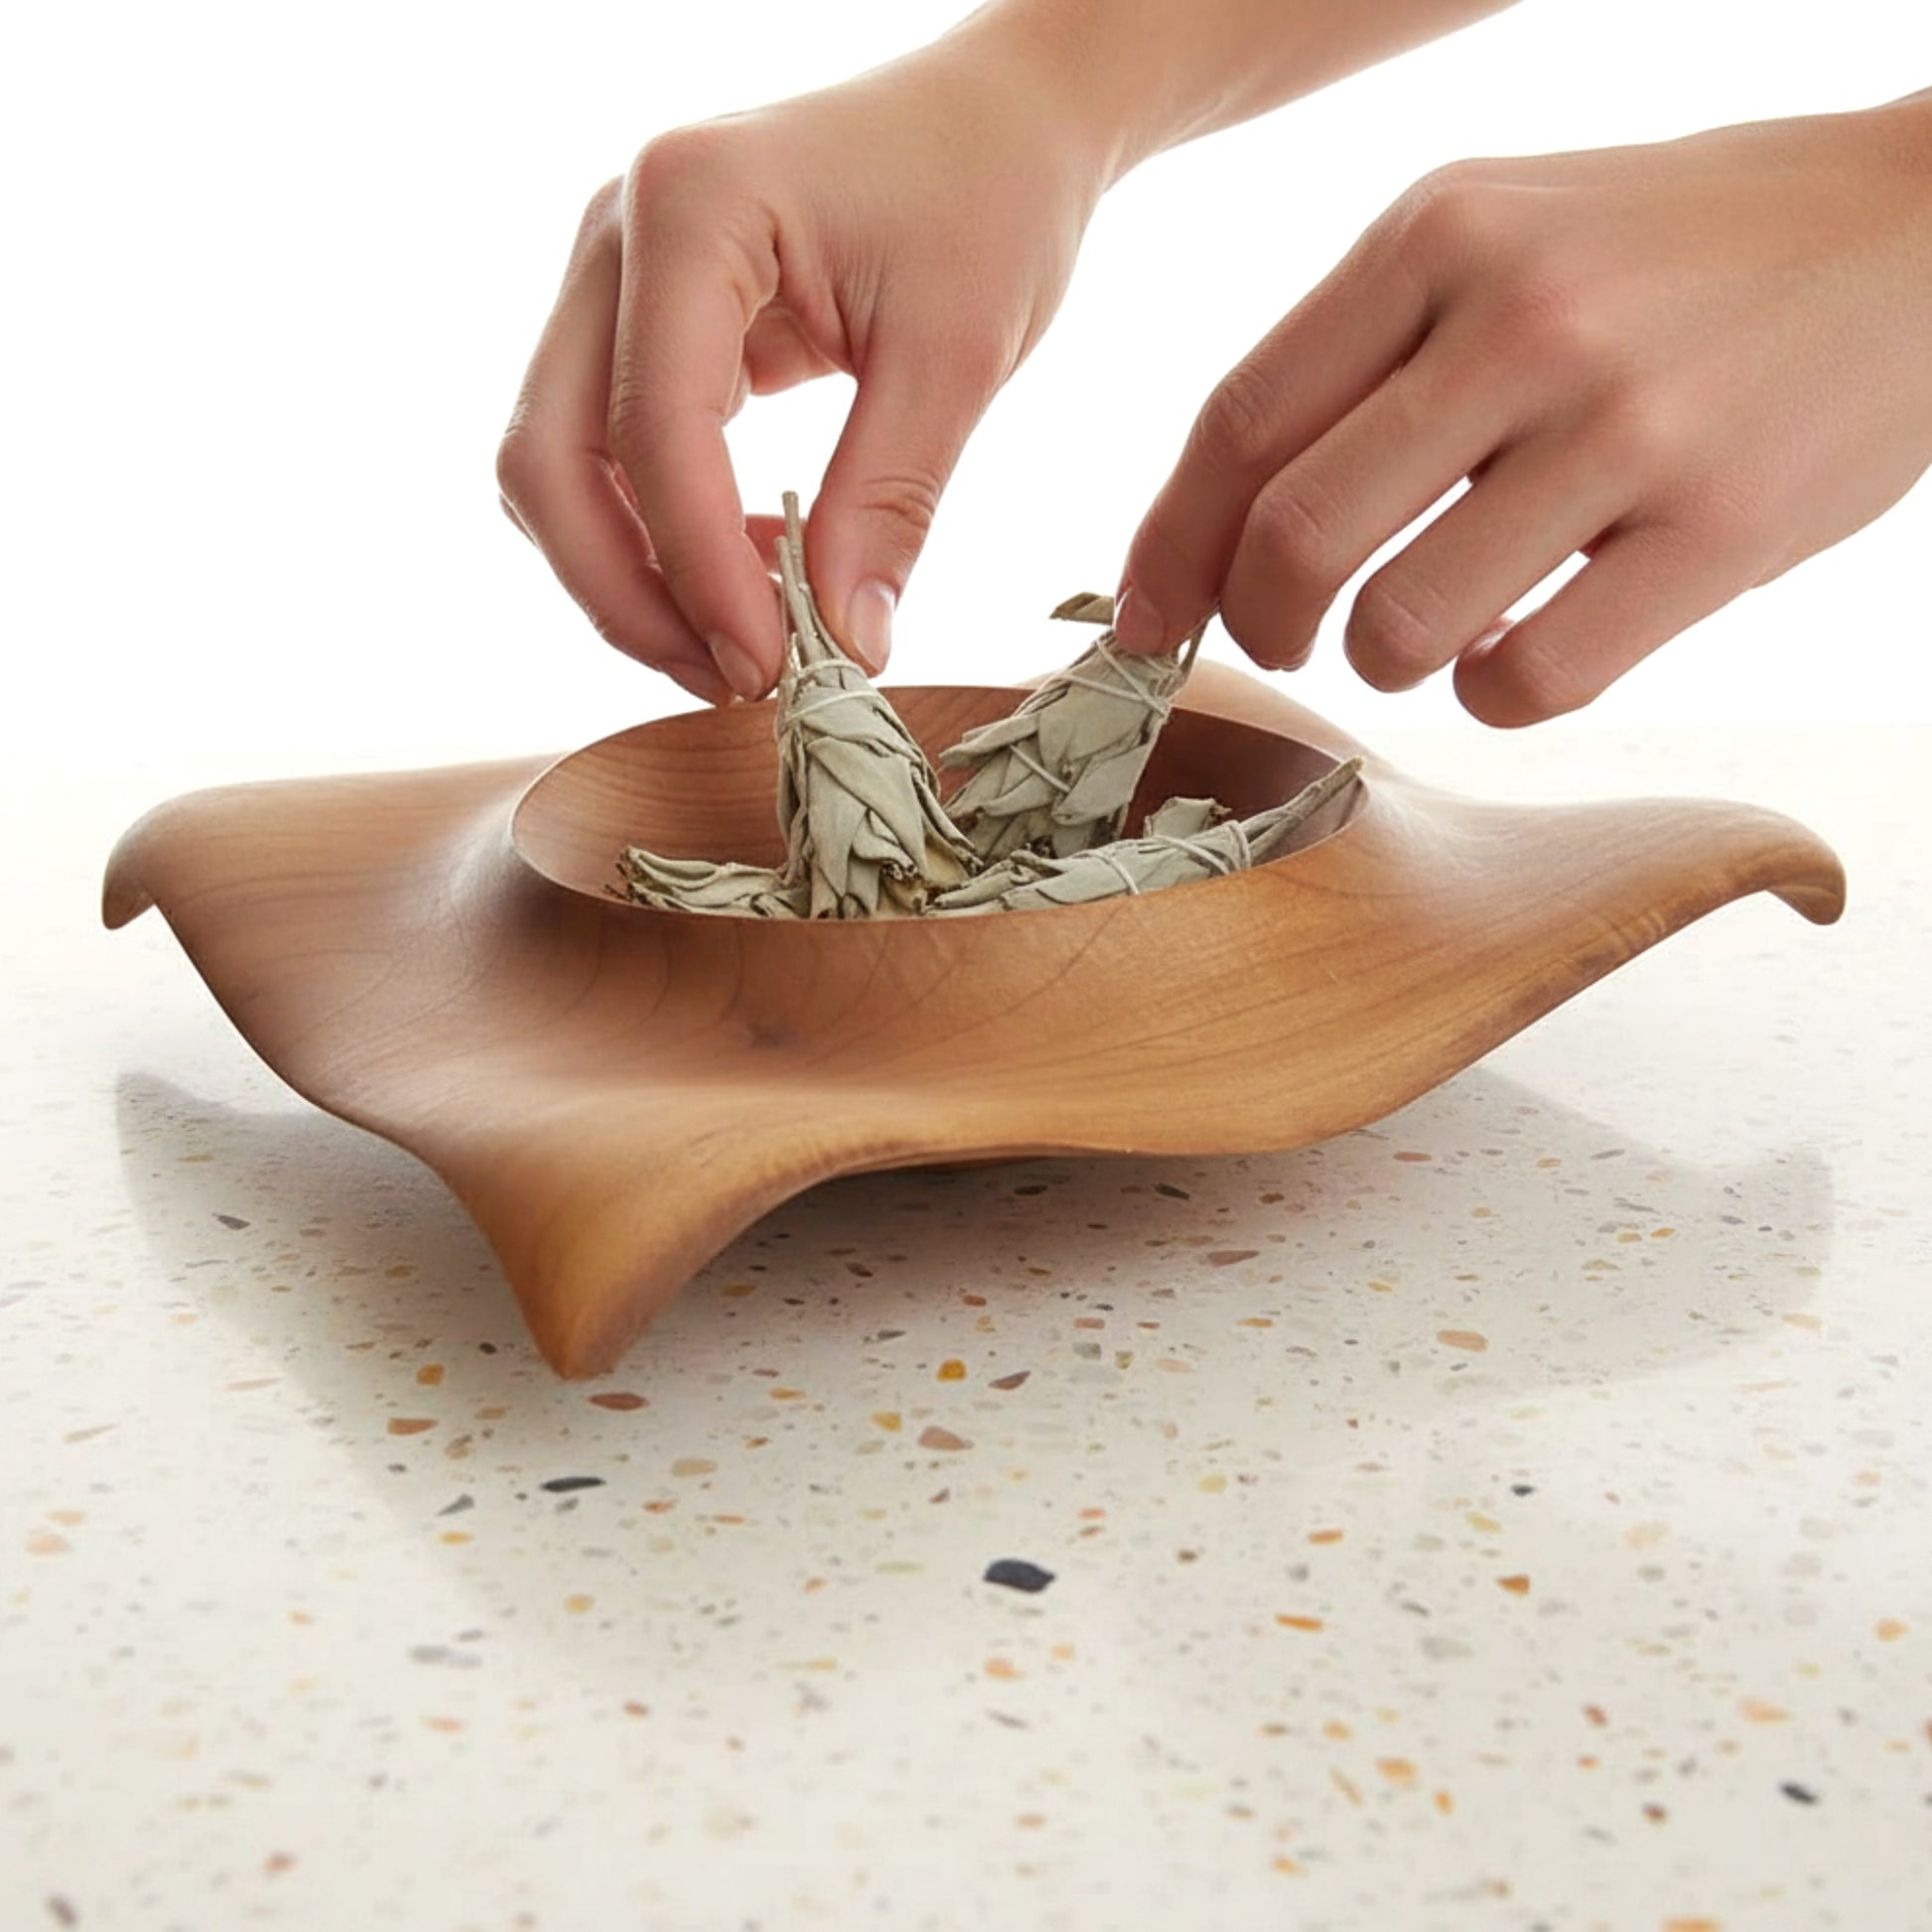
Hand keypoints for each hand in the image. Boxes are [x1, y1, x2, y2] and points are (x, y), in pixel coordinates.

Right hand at [496, 33, 1107, 702]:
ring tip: (751, 637)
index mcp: (691, 205)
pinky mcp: (640, 320)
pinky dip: (662, 533)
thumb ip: (888, 506)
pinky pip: (608, 454)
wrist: (1000, 115)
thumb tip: (845, 649)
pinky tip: (754, 566)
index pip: (653, 429)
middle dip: (629, 594)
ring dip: (634, 576)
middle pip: (552, 457)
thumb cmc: (989, 194)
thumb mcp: (957, 356)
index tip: (774, 666)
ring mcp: (615, 276)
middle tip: (737, 678)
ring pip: (560, 468)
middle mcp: (618, 232)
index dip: (700, 571)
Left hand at [1114, 94, 1931, 723]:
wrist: (1918, 222)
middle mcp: (1520, 318)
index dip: (1172, 549)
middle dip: (1261, 626)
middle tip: (1290, 640)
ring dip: (1385, 666)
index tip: (1149, 621)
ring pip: (1401, 627)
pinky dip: (1493, 696)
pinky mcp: (1721, 526)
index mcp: (1438, 234)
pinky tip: (1514, 657)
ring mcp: (1625, 422)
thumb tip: (1217, 521)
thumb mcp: (1500, 233)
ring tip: (1429, 634)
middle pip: (1294, 540)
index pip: (1237, 424)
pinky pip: (1529, 677)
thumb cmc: (1671, 251)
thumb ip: (1362, 353)